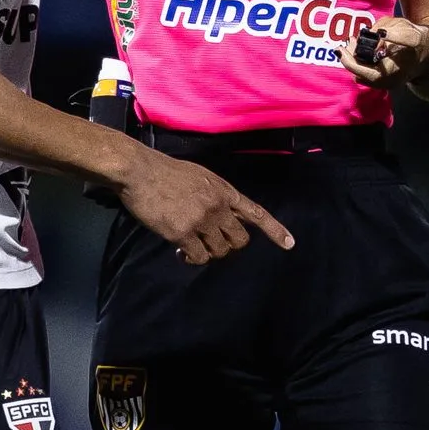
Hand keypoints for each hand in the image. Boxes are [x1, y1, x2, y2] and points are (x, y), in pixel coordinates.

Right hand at [118, 150, 293, 265]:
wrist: (139, 170)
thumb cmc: (164, 170)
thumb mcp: (200, 176)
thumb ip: (215, 194)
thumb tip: (222, 214)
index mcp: (224, 190)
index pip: (256, 213)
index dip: (275, 230)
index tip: (290, 244)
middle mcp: (218, 206)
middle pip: (240, 239)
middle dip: (229, 245)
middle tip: (211, 242)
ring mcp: (201, 220)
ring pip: (220, 251)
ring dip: (208, 252)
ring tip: (192, 246)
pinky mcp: (182, 233)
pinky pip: (199, 257)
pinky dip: (192, 259)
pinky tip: (181, 252)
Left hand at [351, 16, 428, 94]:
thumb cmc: (419, 42)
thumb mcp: (409, 32)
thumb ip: (392, 32)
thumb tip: (376, 34)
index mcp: (390, 73)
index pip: (361, 71)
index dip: (348, 59)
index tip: (339, 48)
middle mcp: (385, 82)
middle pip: (357, 73)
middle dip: (349, 56)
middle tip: (348, 40)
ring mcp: (384, 83)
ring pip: (360, 74)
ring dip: (354, 58)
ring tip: (353, 41)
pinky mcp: (383, 80)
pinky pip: (365, 73)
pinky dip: (360, 61)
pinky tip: (360, 47)